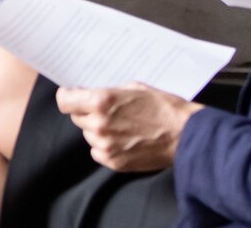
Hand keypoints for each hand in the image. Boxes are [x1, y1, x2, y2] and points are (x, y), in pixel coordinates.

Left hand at [56, 83, 201, 171]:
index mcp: (101, 101)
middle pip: (76, 117)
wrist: (186, 136)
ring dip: (97, 130)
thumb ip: (108, 92)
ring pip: (88, 135)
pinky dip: (105, 147)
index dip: (68, 97)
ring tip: (120, 126)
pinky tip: (123, 140)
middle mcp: (99, 124)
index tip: (72, 97)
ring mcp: (106, 145)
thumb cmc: (163, 107)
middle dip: (87, 112)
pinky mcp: (114, 162)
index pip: (64, 101)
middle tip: (106, 111)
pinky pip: (97, 152)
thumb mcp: (134, 88)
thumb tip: (90, 93)